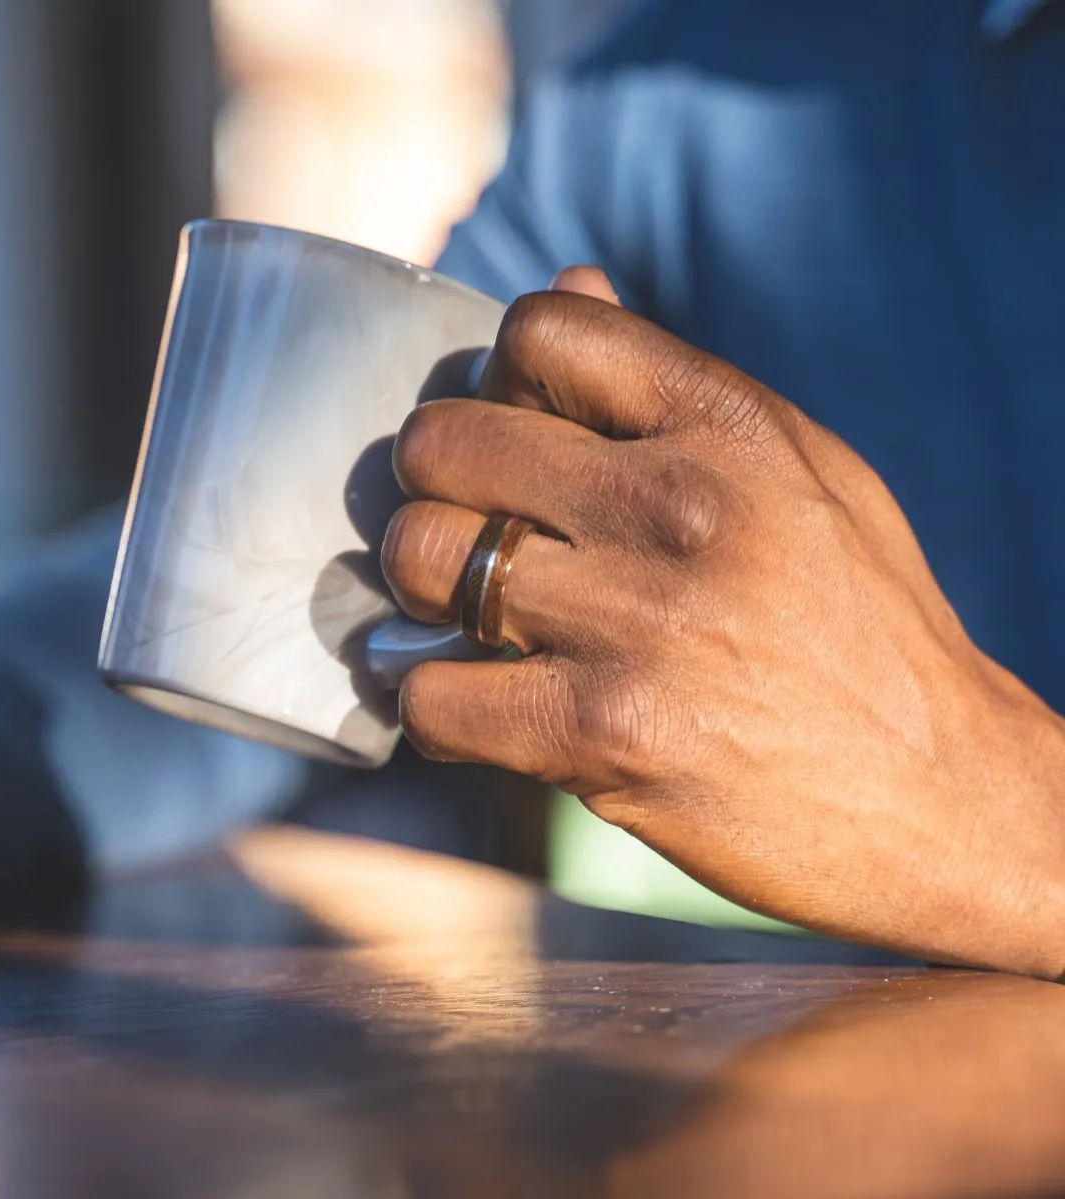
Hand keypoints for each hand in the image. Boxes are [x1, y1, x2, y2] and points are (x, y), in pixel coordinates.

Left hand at [382, 268, 1064, 976]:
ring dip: (426, 591)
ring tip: (474, 618)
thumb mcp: (804, 471)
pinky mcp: (602, 735)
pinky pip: (433, 698)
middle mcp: (676, 506)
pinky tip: (479, 707)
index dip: (503, 378)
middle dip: (437, 483)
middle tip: (470, 528)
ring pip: (421, 559)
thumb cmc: (862, 627)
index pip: (539, 330)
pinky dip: (433, 705)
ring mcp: (635, 622)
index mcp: (729, 425)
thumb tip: (568, 283)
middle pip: (447, 442)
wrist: (943, 799)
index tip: (518, 435)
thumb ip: (674, 383)